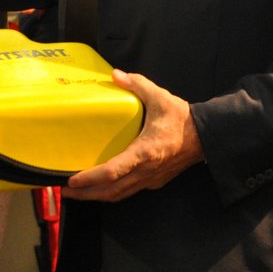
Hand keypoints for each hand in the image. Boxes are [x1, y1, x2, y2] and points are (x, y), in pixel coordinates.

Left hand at [65, 70, 202, 201]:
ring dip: (97, 196)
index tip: (73, 180)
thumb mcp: (160, 98)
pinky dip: (111, 192)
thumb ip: (137, 85)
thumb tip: (115, 75)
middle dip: (86, 194)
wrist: (207, 137)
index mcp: (145, 152)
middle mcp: (146, 171)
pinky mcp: (154, 181)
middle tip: (65, 191)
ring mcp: (150, 179)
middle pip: (111, 191)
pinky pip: (128, 191)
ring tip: (77, 193)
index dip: (91, 178)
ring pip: (119, 195)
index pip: (113, 171)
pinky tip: (100, 187)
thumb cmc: (182, 119)